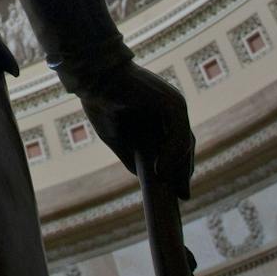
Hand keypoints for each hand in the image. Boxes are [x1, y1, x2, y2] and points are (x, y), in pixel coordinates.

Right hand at [79, 60, 194, 198]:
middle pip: (184, 146)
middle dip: (184, 172)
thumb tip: (142, 177)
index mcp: (158, 114)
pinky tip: (162, 171)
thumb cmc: (100, 101)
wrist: (91, 78)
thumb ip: (130, 154)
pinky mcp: (171, 102)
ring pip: (184, 142)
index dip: (177, 170)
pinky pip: (179, 133)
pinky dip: (172, 154)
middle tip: (182, 196)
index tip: (178, 193)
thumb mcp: (115, 136)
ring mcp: (173, 104)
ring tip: (170, 188)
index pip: (175, 146)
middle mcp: (170, 109)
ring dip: (179, 168)